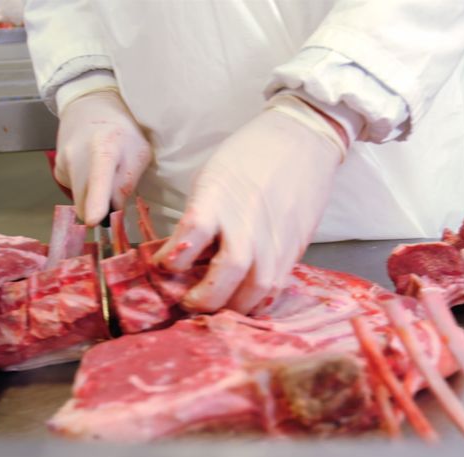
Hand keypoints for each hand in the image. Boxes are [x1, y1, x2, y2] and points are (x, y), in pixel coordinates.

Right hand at [53, 90, 151, 225]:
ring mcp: (62, 164)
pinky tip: (91, 170)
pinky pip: (74, 192)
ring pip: (79, 200)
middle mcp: (76, 156)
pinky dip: (85, 190)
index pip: (98, 178)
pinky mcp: (57, 171)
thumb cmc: (122, 129)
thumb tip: (114, 210)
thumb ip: (128, 182)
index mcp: (104, 148)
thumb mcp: (139, 152)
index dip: (96, 201)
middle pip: (85, 202)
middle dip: (100, 210)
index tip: (94, 219)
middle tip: (116, 196)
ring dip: (93, 198)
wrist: (89, 106)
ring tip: (104, 174)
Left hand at [152, 94, 347, 313]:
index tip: (161, 266)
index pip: (188, 238)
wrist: (302, 141)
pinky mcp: (294, 249)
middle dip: (204, 298)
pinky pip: (276, 287)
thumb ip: (198, 219)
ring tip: (218, 308)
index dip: (170, 261)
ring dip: (232, 307)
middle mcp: (246, 223)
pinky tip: (245, 302)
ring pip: (255, 289)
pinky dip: (258, 301)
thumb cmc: (247, 158)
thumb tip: (183, 257)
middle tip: (189, 303)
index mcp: (216, 199)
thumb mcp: (211, 180)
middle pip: (226, 274)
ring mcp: (274, 239)